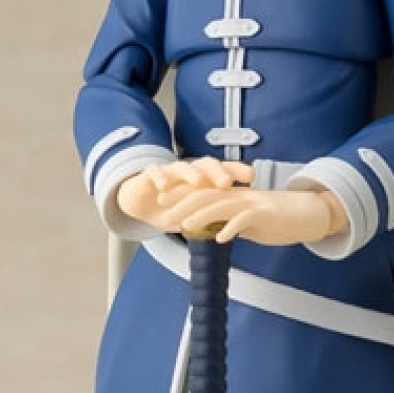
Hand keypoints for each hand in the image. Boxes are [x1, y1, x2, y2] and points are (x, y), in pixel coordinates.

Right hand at [116, 158, 253, 229]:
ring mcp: (170, 172)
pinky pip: (154, 172)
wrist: (142, 203)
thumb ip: (216, 216)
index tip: (252, 175)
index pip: (224, 170)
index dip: (237, 171)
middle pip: (206, 165)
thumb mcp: (196, 214)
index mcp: (204, 179)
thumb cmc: (173, 207)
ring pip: (182, 167)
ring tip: (198, 182)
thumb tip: (243, 226)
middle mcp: (189, 171)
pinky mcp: (150, 175)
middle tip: (226, 182)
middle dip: (217, 172)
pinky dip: (159, 178)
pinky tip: (163, 186)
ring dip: (190, 173)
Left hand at [176, 185, 347, 246]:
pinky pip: (245, 220)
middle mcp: (240, 196)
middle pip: (206, 195)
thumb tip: (215, 231)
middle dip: (181, 202)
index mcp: (234, 196)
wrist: (311, 211)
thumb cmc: (282, 217)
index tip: (162, 201)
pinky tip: (220, 238)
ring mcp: (253, 204)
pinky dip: (231, 228)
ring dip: (201, 215)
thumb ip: (231, 223)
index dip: (180, 196)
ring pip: (221, 205)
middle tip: (163, 211)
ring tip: (184, 226)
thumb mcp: (251, 222)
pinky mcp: (266, 214)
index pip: (202, 192)